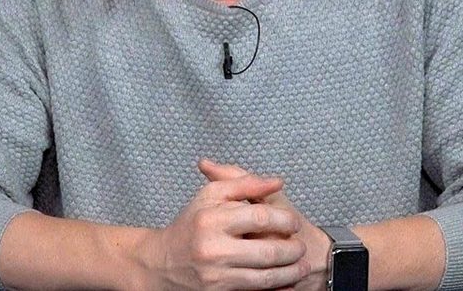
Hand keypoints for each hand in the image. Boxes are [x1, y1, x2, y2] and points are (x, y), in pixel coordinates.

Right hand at [135, 162, 311, 289]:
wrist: (160, 264)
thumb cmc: (190, 226)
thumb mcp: (211, 196)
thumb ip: (244, 183)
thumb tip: (277, 182)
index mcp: (212, 219)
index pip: (260, 217)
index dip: (285, 220)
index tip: (295, 222)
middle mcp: (213, 249)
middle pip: (268, 251)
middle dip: (293, 250)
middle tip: (301, 247)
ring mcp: (216, 275)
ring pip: (265, 277)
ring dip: (290, 272)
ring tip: (301, 266)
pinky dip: (276, 290)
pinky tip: (287, 283)